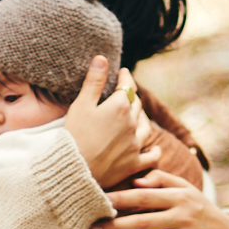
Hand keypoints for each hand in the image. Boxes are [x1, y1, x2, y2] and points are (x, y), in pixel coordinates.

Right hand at [65, 60, 158, 190]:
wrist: (75, 170)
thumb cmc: (74, 135)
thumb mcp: (81, 105)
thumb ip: (94, 81)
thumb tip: (102, 58)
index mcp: (119, 107)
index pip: (127, 86)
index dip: (126, 78)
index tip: (124, 72)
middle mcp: (131, 124)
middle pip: (136, 105)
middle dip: (132, 97)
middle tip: (127, 93)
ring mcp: (135, 145)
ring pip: (146, 127)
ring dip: (142, 119)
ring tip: (138, 116)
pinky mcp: (134, 164)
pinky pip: (152, 156)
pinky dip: (154, 151)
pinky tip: (154, 149)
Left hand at [90, 173, 228, 228]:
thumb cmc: (196, 207)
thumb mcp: (185, 188)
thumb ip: (161, 179)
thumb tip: (136, 181)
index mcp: (178, 198)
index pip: (144, 196)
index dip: (121, 199)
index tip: (99, 202)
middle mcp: (182, 217)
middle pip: (144, 222)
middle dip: (117, 226)